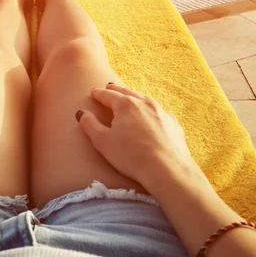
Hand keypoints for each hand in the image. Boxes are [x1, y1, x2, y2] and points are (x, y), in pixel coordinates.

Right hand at [76, 83, 194, 191]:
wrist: (167, 169)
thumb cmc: (131, 156)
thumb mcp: (103, 141)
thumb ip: (90, 125)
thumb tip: (82, 113)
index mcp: (126, 105)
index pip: (108, 95)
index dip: (99, 93)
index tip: (93, 92)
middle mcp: (145, 103)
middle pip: (127, 92)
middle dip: (116, 90)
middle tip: (109, 86)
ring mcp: (162, 112)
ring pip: (145, 99)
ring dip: (135, 97)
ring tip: (129, 97)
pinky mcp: (173, 124)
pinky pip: (159, 112)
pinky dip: (151, 111)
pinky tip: (151, 116)